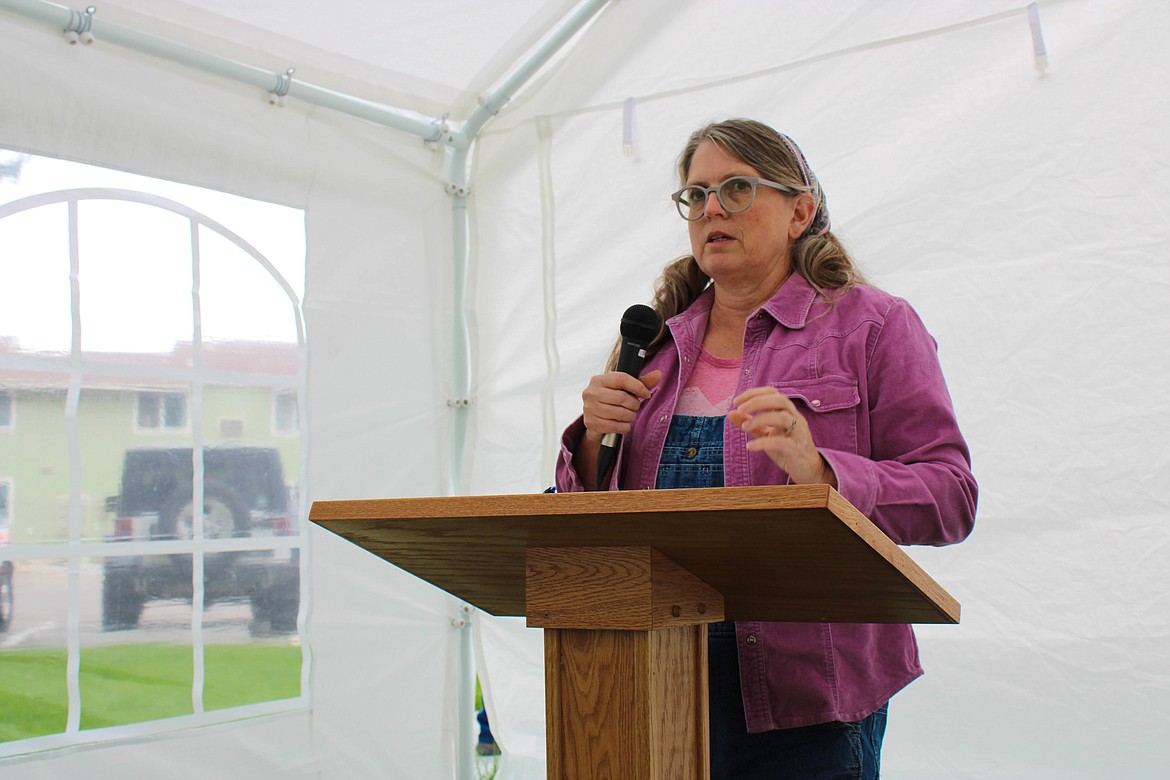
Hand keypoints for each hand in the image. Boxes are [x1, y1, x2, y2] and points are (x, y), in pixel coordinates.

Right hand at [574, 369, 662, 489]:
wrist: (595, 421)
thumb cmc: (611, 401)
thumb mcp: (624, 389)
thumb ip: (641, 382)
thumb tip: (658, 374)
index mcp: (598, 380)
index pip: (622, 379)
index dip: (638, 387)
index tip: (646, 394)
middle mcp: (591, 392)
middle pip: (622, 397)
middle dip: (634, 405)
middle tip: (635, 407)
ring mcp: (589, 408)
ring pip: (620, 413)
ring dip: (630, 416)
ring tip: (630, 415)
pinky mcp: (591, 423)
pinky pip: (615, 426)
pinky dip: (624, 427)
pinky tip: (623, 424)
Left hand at [728, 386, 836, 486]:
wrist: (809, 470)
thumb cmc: (786, 450)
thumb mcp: (766, 434)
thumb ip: (750, 423)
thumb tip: (731, 413)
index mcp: (788, 412)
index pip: (773, 393)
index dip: (754, 393)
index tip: (736, 401)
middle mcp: (795, 418)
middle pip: (780, 400)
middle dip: (757, 401)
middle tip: (739, 409)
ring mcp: (798, 433)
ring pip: (783, 417)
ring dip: (760, 419)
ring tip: (745, 427)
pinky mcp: (797, 450)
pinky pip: (781, 442)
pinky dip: (763, 442)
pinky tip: (750, 446)